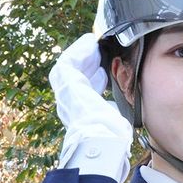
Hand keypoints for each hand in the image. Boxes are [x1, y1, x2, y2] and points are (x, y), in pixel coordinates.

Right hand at [49, 33, 132, 174]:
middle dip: (88, 65)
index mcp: (81, 114)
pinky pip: (69, 61)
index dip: (93, 81)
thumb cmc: (111, 136)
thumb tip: (117, 111)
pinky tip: (90, 44)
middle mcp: (69, 104)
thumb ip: (112, 112)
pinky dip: (80, 51)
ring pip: (69, 68)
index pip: (84, 93)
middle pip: (75, 77)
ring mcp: (65, 93)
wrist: (101, 138)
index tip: (105, 74)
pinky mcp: (66, 83)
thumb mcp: (114, 120)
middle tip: (100, 55)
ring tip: (95, 47)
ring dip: (83, 56)